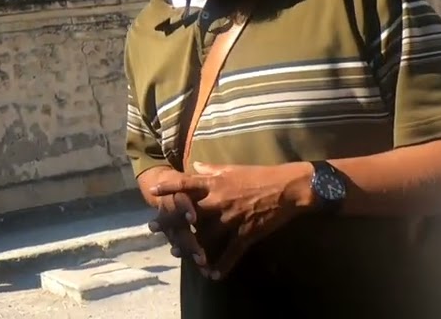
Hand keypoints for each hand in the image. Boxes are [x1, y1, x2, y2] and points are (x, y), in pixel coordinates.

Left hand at [152, 161, 313, 278]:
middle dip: (170, 221)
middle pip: (188, 213)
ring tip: (178, 254)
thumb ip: (211, 169)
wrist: (288, 188)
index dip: (168, 187)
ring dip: (191, 247)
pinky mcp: (246, 234)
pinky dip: (221, 265)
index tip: (152, 191)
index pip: (186, 184)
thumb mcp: (232, 168)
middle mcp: (218, 201)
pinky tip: (212, 275)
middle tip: (153, 228)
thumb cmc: (259, 175)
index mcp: (215, 184)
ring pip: (206, 237)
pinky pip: (231, 253)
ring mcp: (231, 219)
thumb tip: (195, 165)